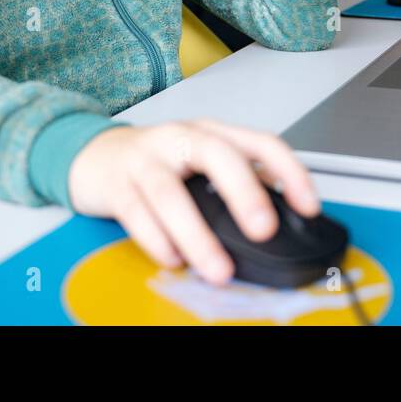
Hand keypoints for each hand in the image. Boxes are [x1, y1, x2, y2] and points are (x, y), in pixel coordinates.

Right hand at [67, 119, 320, 285]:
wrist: (92, 155)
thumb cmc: (156, 161)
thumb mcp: (200, 162)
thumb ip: (236, 182)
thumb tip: (282, 215)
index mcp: (210, 133)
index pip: (259, 142)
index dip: (288, 171)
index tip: (308, 206)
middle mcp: (179, 139)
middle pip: (216, 154)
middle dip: (243, 192)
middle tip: (263, 230)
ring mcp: (145, 159)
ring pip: (170, 192)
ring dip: (196, 234)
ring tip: (217, 268)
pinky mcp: (116, 185)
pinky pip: (135, 213)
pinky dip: (156, 240)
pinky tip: (173, 259)